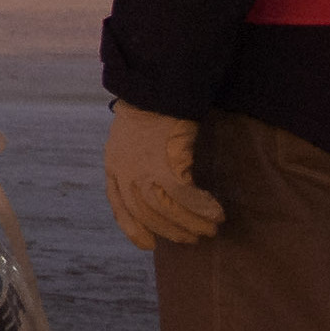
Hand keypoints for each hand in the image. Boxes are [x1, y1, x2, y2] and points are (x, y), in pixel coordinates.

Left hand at [102, 104, 225, 249]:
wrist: (158, 86)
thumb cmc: (151, 109)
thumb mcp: (131, 138)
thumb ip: (136, 163)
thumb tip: (157, 190)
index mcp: (113, 165)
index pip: (119, 206)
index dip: (133, 228)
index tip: (149, 244)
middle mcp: (124, 171)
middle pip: (146, 213)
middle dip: (171, 230)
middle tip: (193, 238)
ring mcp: (142, 170)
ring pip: (166, 209)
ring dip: (191, 223)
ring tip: (210, 229)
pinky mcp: (165, 165)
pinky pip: (184, 196)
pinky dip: (201, 207)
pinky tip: (215, 212)